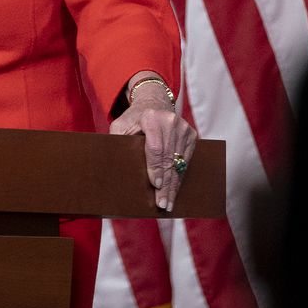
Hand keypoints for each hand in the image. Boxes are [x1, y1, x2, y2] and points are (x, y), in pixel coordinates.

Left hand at [109, 76, 197, 211]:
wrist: (155, 104)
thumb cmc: (133, 119)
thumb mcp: (120, 126)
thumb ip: (118, 141)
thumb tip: (116, 165)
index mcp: (152, 118)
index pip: (155, 148)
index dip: (156, 168)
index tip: (155, 185)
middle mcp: (171, 122)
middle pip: (169, 159)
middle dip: (166, 184)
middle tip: (163, 204)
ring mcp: (184, 128)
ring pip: (179, 163)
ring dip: (174, 185)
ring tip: (169, 203)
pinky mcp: (192, 135)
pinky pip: (186, 161)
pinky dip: (180, 177)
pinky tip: (175, 191)